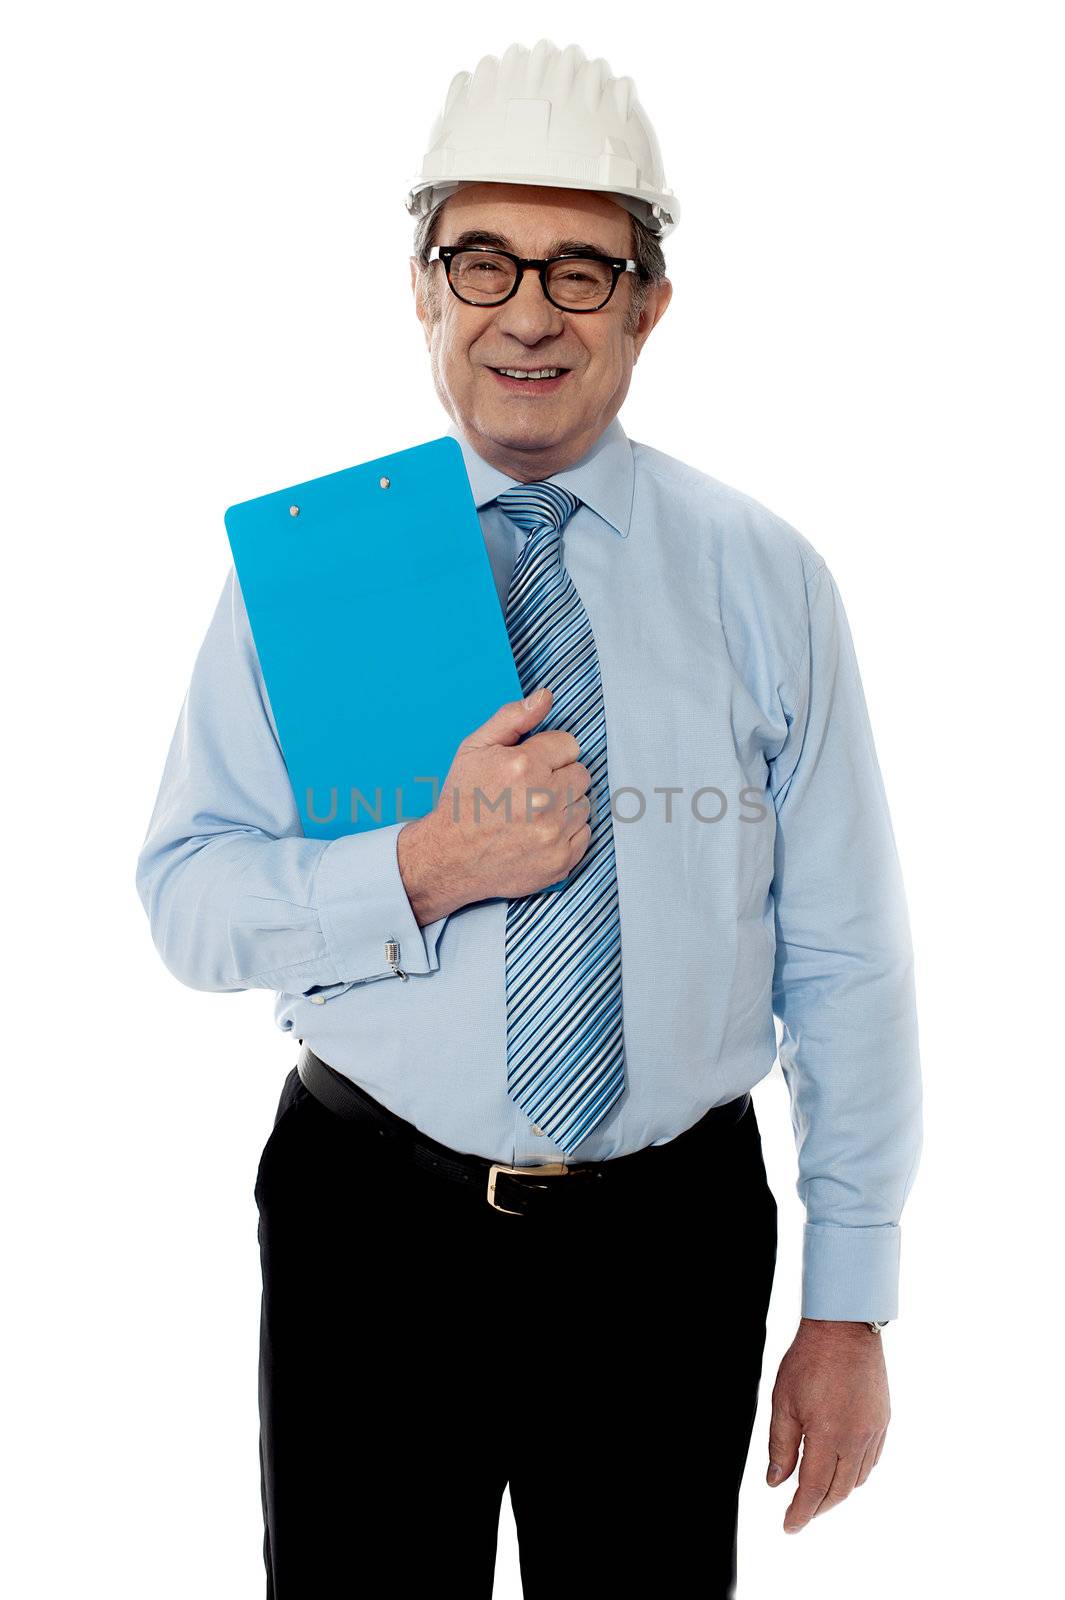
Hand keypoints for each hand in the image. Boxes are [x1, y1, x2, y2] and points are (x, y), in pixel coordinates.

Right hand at [397, 686, 592, 919]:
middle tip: (531, 791)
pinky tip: (539, 833)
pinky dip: (566, 833)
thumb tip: (546, 696)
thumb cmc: (462, 800)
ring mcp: (553, 833)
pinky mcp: (560, 861)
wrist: (449, 857)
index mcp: (523, 766)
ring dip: (564, 806)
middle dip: (559, 778)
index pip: (570, 745)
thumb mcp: (474, 748)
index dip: (549, 754)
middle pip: (582, 775)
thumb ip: (513, 718)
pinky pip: (584, 834)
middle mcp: (542, 799)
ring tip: (532, 813)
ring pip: (584, 805)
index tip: (531, 766)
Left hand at [766, 1318, 889, 1533]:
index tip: (789, 1526)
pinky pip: (872, 1459)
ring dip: (839, 1492)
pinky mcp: (883, 1420)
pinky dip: (857, 1473)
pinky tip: (844, 1470)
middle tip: (802, 1514)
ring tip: (820, 1495)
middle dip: (819, 1508)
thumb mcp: (783, 1402)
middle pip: (839, 1491)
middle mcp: (856, 1440)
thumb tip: (776, 1483)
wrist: (845, 1328)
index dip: (800, 1512)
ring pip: (858, 1478)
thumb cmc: (809, 1361)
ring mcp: (873, 1431)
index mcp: (828, 1437)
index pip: (814, 1490)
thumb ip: (780, 1447)